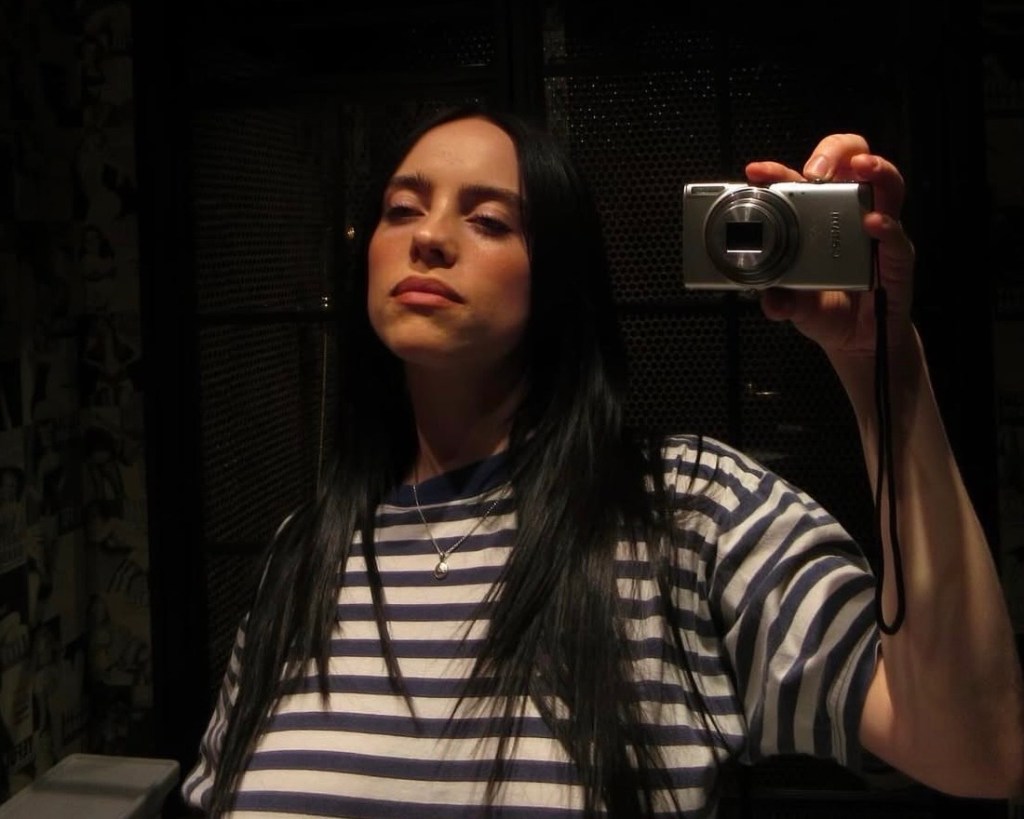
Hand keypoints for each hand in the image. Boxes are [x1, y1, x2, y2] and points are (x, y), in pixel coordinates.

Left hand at [745, 134, 915, 357]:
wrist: (856, 340)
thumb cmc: (826, 309)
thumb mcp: (793, 305)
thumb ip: (780, 301)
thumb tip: (770, 300)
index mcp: (818, 218)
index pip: (802, 182)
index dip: (779, 171)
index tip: (757, 172)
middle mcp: (851, 215)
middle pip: (852, 161)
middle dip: (835, 151)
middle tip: (816, 170)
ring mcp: (877, 232)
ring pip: (886, 185)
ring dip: (876, 170)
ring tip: (861, 167)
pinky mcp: (896, 256)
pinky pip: (896, 235)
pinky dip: (886, 226)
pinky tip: (873, 222)